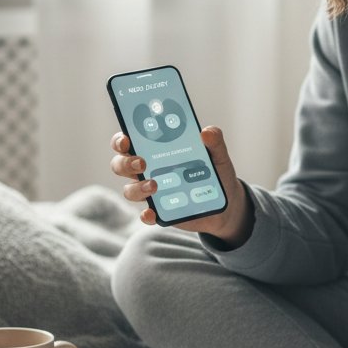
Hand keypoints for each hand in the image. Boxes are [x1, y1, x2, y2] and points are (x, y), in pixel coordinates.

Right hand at [109, 126, 253, 245]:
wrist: (227, 203)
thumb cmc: (216, 173)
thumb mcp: (218, 155)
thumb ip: (214, 142)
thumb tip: (206, 132)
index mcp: (156, 150)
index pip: (128, 141)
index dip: (121, 139)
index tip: (126, 139)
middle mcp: (148, 170)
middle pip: (120, 165)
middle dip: (125, 162)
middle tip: (142, 162)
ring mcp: (152, 192)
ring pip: (129, 190)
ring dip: (137, 187)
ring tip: (155, 185)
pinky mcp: (160, 212)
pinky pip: (146, 215)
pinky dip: (146, 215)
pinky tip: (153, 212)